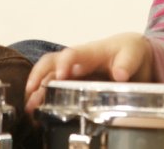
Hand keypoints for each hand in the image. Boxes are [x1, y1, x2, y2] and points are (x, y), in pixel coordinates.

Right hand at [23, 33, 152, 114]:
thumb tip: (120, 74)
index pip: (73, 54)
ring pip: (47, 77)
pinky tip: (38, 113)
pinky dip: (42, 99)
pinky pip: (53, 88)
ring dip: (37, 91)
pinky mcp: (71, 83)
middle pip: (50, 63)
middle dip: (39, 76)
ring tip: (30, 108)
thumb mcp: (133, 54)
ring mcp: (71, 72)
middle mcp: (75, 61)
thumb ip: (126, 63)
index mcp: (90, 52)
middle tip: (32, 93)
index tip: (61, 76)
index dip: (65, 63)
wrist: (131, 54)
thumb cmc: (129, 51)